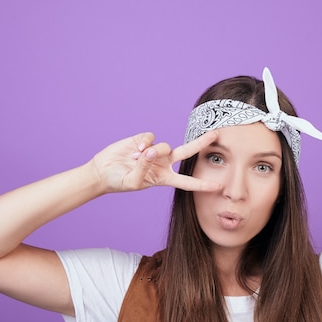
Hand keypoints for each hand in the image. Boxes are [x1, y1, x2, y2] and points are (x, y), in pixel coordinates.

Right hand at [89, 131, 220, 192]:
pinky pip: (151, 137)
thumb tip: (152, 151)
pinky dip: (143, 143)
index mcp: (164, 178)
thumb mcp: (133, 182)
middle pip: (187, 152)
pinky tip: (134, 150)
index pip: (187, 182)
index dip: (202, 184)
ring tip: (135, 159)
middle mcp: (163, 163)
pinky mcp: (144, 140)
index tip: (218, 186)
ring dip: (152, 152)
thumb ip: (144, 168)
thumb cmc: (118, 182)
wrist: (102, 171)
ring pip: (165, 146)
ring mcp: (155, 151)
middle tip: (215, 134)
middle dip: (201, 143)